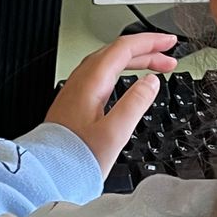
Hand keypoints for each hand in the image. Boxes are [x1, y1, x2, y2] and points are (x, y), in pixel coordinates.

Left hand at [45, 34, 179, 175]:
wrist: (47, 173)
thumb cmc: (75, 158)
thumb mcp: (114, 133)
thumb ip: (135, 104)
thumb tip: (151, 82)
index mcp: (91, 83)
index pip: (124, 48)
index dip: (150, 42)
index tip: (169, 42)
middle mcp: (80, 82)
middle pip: (116, 53)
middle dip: (145, 51)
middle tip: (168, 58)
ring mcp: (74, 92)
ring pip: (107, 64)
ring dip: (132, 61)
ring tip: (153, 68)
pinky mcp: (73, 104)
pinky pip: (99, 77)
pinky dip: (119, 72)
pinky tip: (126, 82)